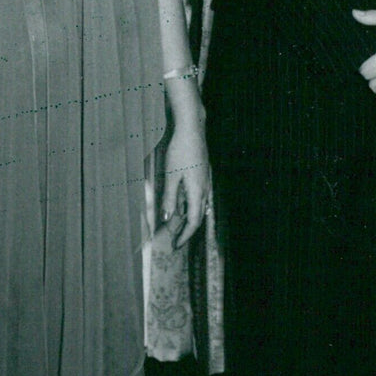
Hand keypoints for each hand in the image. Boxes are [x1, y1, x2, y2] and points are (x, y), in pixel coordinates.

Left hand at [161, 119, 210, 248]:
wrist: (192, 130)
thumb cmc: (180, 151)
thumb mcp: (171, 176)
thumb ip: (170, 198)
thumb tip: (168, 219)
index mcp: (197, 192)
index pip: (193, 221)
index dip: (185, 236)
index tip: (176, 245)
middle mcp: (205, 188)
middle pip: (199, 216)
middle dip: (188, 229)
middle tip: (177, 238)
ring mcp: (206, 180)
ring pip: (201, 205)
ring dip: (191, 217)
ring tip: (179, 224)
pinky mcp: (204, 172)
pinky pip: (201, 195)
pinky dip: (193, 204)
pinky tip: (184, 201)